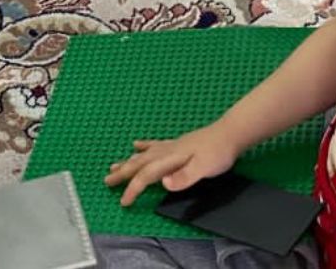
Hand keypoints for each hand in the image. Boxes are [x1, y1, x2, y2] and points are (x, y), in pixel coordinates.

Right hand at [103, 125, 241, 206]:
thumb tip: (163, 183)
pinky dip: (143, 146)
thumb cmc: (218, 153)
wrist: (229, 134)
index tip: (123, 202)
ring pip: (143, 155)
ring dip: (127, 162)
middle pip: (139, 163)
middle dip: (122, 174)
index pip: (146, 176)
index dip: (133, 189)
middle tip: (106, 182)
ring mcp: (171, 146)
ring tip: (113, 167)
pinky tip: (136, 145)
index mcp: (170, 159)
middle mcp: (166, 151)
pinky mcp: (177, 144)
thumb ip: (183, 177)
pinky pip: (153, 145)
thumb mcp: (203, 168)